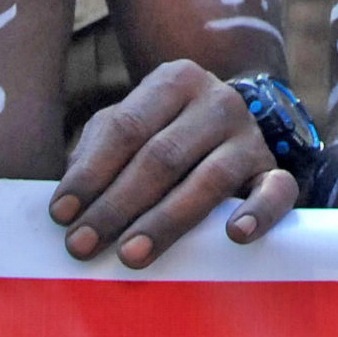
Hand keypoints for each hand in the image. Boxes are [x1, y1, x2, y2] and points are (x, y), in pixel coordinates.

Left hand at [50, 59, 296, 267]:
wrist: (231, 124)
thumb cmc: (163, 133)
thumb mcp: (127, 126)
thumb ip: (96, 151)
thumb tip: (66, 202)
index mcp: (175, 81)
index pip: (126, 128)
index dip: (91, 173)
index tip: (61, 215)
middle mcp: (218, 102)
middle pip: (162, 157)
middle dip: (116, 206)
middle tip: (83, 245)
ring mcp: (250, 137)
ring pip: (209, 181)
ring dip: (165, 222)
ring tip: (130, 255)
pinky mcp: (275, 171)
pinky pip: (276, 191)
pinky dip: (259, 213)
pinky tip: (235, 235)